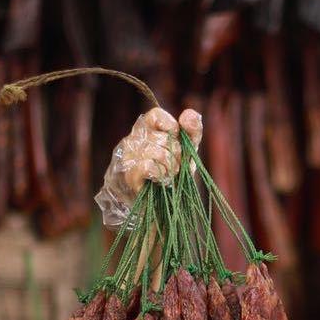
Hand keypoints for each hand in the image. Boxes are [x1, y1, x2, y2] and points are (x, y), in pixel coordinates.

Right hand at [94, 106, 202, 227]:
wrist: (165, 205)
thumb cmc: (174, 174)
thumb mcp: (187, 151)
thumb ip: (192, 131)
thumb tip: (189, 113)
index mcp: (146, 130)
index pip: (155, 115)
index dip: (171, 127)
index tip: (177, 141)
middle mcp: (133, 140)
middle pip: (161, 137)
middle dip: (176, 154)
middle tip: (175, 165)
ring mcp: (127, 157)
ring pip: (156, 152)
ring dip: (170, 166)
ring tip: (169, 174)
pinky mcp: (128, 175)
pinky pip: (148, 166)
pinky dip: (160, 174)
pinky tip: (161, 180)